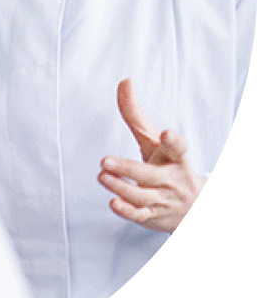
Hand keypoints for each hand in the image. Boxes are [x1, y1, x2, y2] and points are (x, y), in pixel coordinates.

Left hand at [97, 78, 199, 231]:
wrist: (195, 207)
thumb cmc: (166, 164)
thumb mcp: (152, 139)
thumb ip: (135, 113)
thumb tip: (125, 80)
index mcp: (176, 158)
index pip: (178, 148)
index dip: (173, 141)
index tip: (166, 134)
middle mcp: (171, 179)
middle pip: (149, 175)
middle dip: (127, 168)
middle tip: (104, 161)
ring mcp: (163, 200)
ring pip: (141, 196)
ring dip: (120, 187)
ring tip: (101, 176)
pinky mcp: (153, 216)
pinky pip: (141, 216)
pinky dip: (127, 211)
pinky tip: (113, 202)